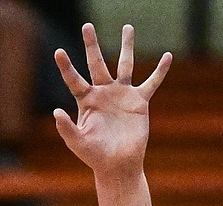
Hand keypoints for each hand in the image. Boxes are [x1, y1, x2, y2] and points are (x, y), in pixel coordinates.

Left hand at [54, 24, 170, 177]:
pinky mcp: (139, 101)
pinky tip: (167, 56)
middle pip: (97, 63)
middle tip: (87, 25)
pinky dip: (160, 71)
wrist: (117, 164)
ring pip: (125, 65)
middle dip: (91, 45)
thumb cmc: (94, 155)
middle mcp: (103, 93)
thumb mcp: (77, 142)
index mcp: (86, 100)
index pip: (74, 79)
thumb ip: (66, 128)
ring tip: (127, 27)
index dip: (66, 66)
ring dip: (126, 46)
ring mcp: (122, 95)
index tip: (58, 51)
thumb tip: (55, 112)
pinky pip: (151, 83)